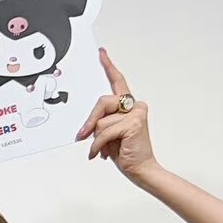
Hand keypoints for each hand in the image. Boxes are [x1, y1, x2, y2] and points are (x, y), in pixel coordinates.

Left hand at [75, 50, 157, 181]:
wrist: (140, 169)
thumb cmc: (125, 153)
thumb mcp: (107, 135)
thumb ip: (100, 123)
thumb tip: (86, 126)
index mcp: (128, 106)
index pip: (117, 82)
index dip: (108, 67)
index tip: (101, 53)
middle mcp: (135, 106)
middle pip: (102, 102)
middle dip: (90, 121)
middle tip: (82, 136)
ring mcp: (136, 113)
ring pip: (101, 121)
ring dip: (97, 140)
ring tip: (105, 150)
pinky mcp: (134, 123)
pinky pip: (104, 132)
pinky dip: (98, 147)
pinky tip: (102, 155)